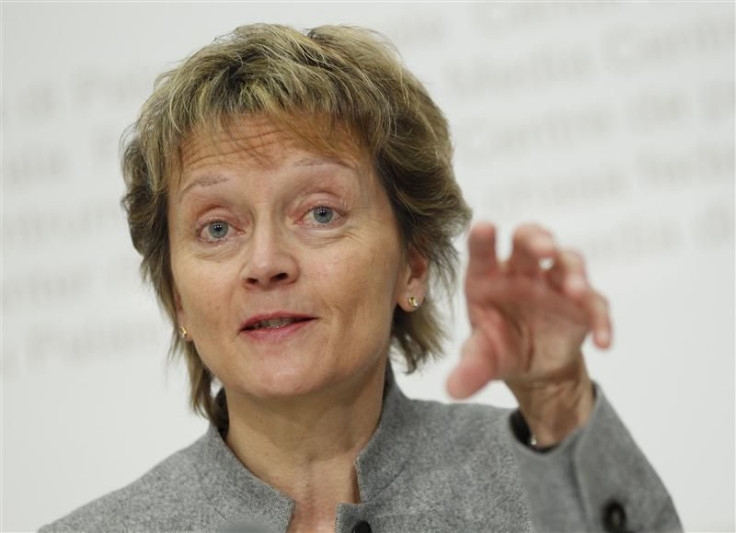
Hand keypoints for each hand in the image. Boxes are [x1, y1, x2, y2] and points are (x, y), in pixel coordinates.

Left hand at [446, 222, 611, 444]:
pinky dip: (601, 319)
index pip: (482, 251)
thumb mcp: (482, 360)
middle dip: (537, 240)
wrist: (533, 366)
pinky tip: (601, 341)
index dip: (483, 239)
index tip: (485, 227)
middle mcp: (520, 272)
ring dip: (574, 272)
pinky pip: (596, 304)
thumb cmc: (498, 347)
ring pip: (568, 261)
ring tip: (575, 290)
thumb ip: (469, 370)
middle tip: (545, 249)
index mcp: (487, 277)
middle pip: (529, 240)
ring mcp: (553, 283)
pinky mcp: (581, 303)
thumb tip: (453, 390)